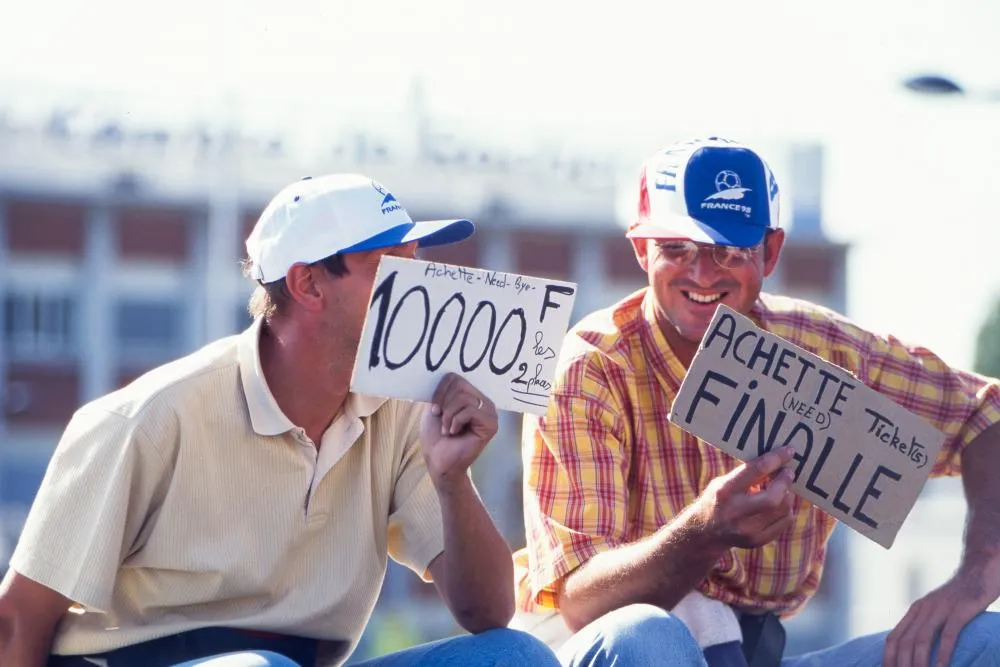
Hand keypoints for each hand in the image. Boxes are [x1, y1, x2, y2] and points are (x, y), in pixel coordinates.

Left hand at [419, 373, 497, 488]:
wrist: (438, 461)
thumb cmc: (435, 436)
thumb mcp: (435, 406)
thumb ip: (442, 390)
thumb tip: (444, 371)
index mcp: (470, 395)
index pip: (455, 377)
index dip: (440, 391)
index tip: (434, 410)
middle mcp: (482, 401)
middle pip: (460, 385)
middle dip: (444, 404)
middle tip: (443, 421)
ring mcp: (489, 412)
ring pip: (464, 398)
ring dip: (449, 415)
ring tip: (448, 429)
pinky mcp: (491, 424)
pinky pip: (471, 411)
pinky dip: (456, 421)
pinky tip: (455, 433)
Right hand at [694, 446, 796, 549]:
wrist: (704, 533)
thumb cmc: (717, 500)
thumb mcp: (724, 482)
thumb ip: (747, 476)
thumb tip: (775, 463)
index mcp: (725, 490)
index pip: (756, 470)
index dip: (776, 458)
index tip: (789, 450)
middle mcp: (736, 511)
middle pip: (773, 497)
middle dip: (785, 482)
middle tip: (789, 473)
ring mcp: (747, 530)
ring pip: (783, 510)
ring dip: (787, 496)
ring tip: (782, 489)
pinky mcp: (757, 540)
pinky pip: (784, 523)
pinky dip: (786, 511)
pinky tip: (779, 505)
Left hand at [884, 557, 999, 666]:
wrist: (977, 572)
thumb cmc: (959, 596)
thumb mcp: (936, 608)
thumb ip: (924, 624)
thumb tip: (914, 646)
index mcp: (915, 611)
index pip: (894, 637)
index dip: (887, 656)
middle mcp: (924, 610)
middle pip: (905, 641)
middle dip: (900, 663)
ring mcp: (941, 610)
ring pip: (922, 639)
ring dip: (918, 662)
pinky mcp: (959, 611)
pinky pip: (948, 635)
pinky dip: (943, 653)